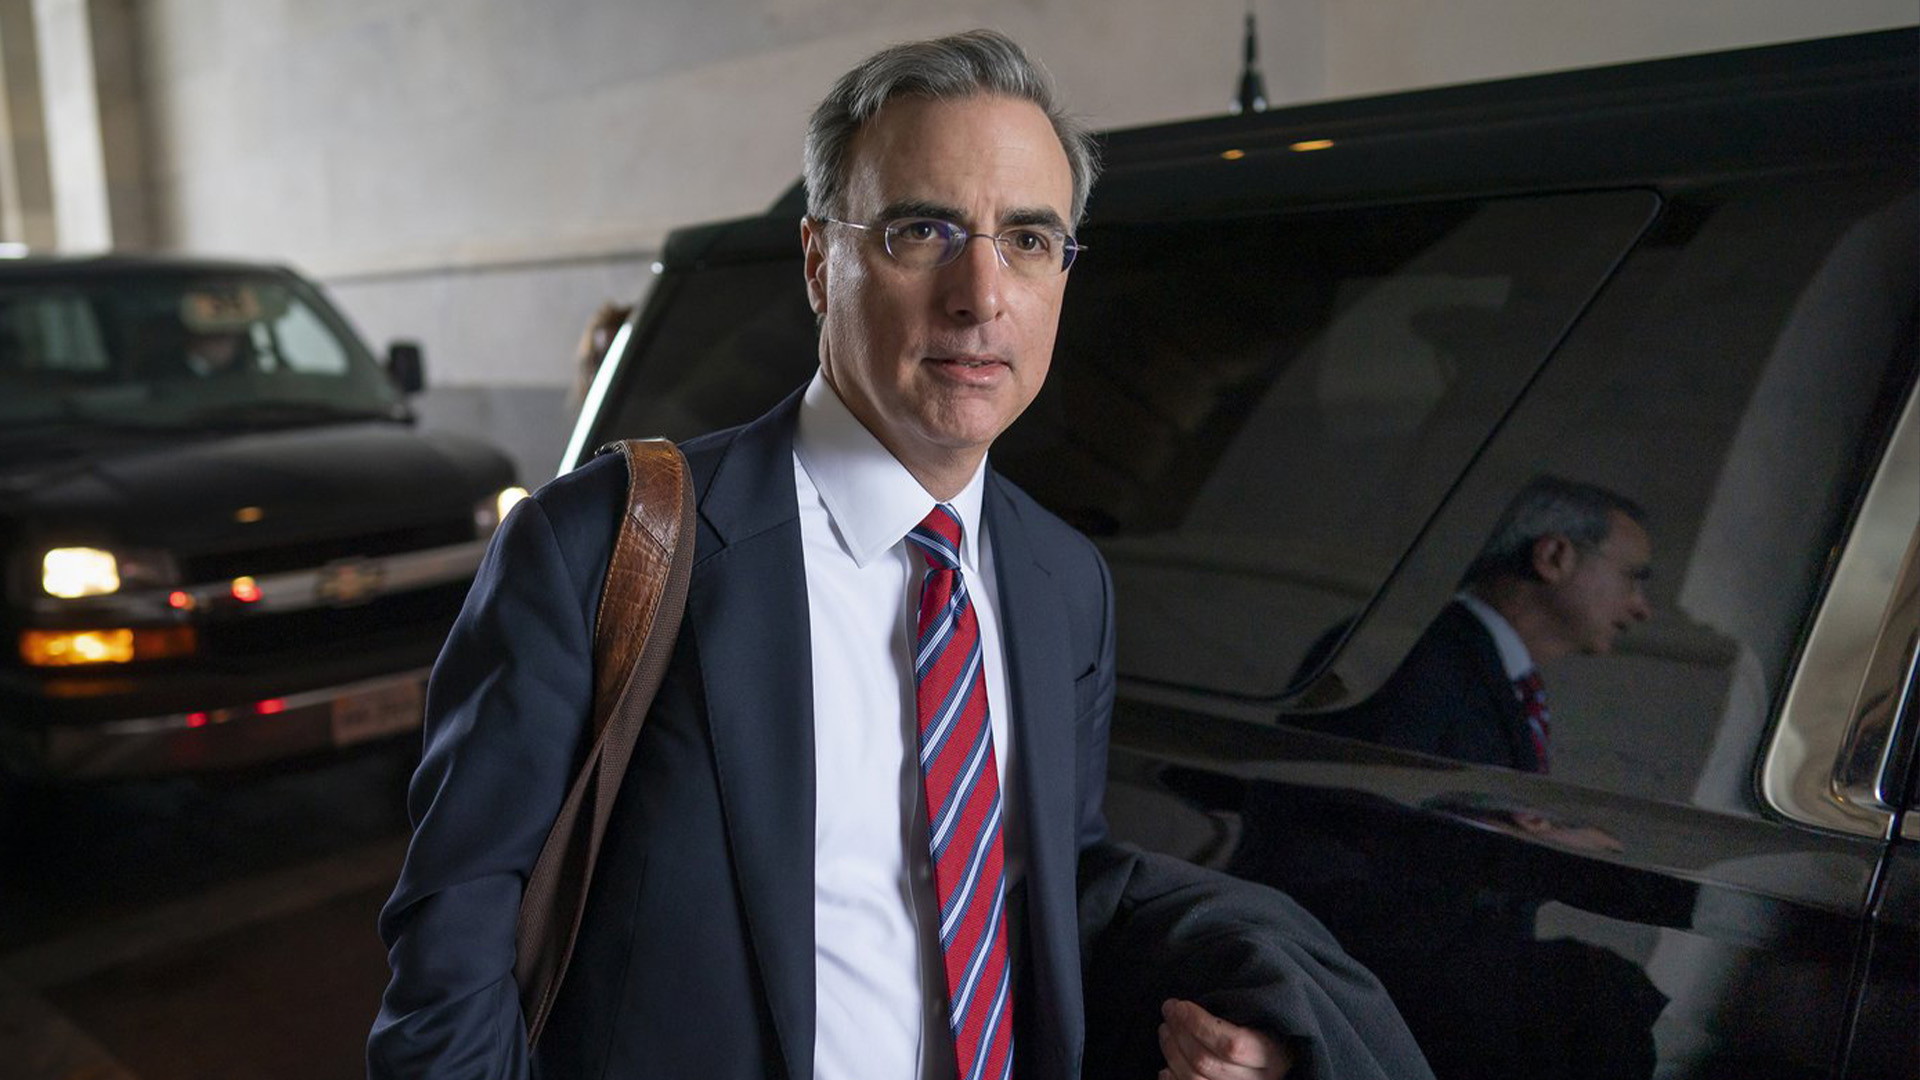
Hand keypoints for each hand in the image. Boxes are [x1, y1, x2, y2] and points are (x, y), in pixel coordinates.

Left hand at [1157, 998, 1293, 1078]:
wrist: (1282, 1061)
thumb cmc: (1270, 1031)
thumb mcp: (1266, 1018)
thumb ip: (1239, 1012)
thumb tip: (1190, 1006)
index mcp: (1272, 1056)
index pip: (1231, 1045)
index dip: (1199, 1024)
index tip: (1181, 1005)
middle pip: (1206, 1062)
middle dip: (1180, 1032)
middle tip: (1169, 1009)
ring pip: (1194, 1079)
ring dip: (1172, 1052)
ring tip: (1166, 1029)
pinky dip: (1173, 1079)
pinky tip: (1166, 1067)